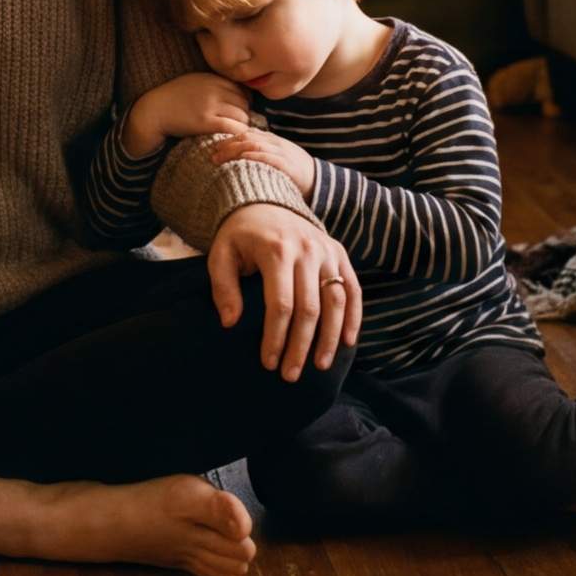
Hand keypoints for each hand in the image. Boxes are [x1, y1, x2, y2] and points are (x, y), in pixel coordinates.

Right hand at [122, 72, 253, 155]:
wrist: (154, 111)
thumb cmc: (173, 99)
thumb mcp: (194, 83)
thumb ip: (214, 85)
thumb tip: (237, 94)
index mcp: (212, 79)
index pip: (242, 91)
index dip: (244, 104)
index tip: (239, 113)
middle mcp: (213, 90)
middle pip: (244, 104)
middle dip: (244, 115)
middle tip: (238, 126)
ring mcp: (210, 106)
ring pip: (242, 117)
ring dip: (242, 127)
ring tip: (234, 134)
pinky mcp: (205, 122)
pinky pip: (232, 128)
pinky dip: (237, 134)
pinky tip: (232, 139)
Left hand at [205, 204, 360, 381]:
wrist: (264, 200)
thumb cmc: (239, 235)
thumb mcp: (221, 254)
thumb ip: (223, 287)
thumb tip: (230, 323)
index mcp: (276, 250)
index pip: (280, 304)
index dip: (276, 337)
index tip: (268, 363)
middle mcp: (307, 250)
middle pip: (310, 308)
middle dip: (301, 346)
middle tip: (291, 375)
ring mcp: (327, 252)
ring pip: (337, 301)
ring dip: (330, 338)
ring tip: (320, 366)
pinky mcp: (339, 254)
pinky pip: (353, 289)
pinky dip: (354, 317)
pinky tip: (348, 342)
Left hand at [208, 128, 317, 197]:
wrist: (319, 181)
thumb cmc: (293, 172)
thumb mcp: (277, 158)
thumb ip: (261, 154)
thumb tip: (237, 158)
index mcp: (272, 140)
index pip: (247, 133)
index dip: (229, 138)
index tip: (214, 146)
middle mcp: (275, 143)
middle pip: (247, 138)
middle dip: (227, 145)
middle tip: (212, 155)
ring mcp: (282, 153)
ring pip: (255, 145)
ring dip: (234, 150)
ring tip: (220, 158)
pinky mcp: (287, 165)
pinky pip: (269, 158)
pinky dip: (254, 156)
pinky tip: (242, 158)